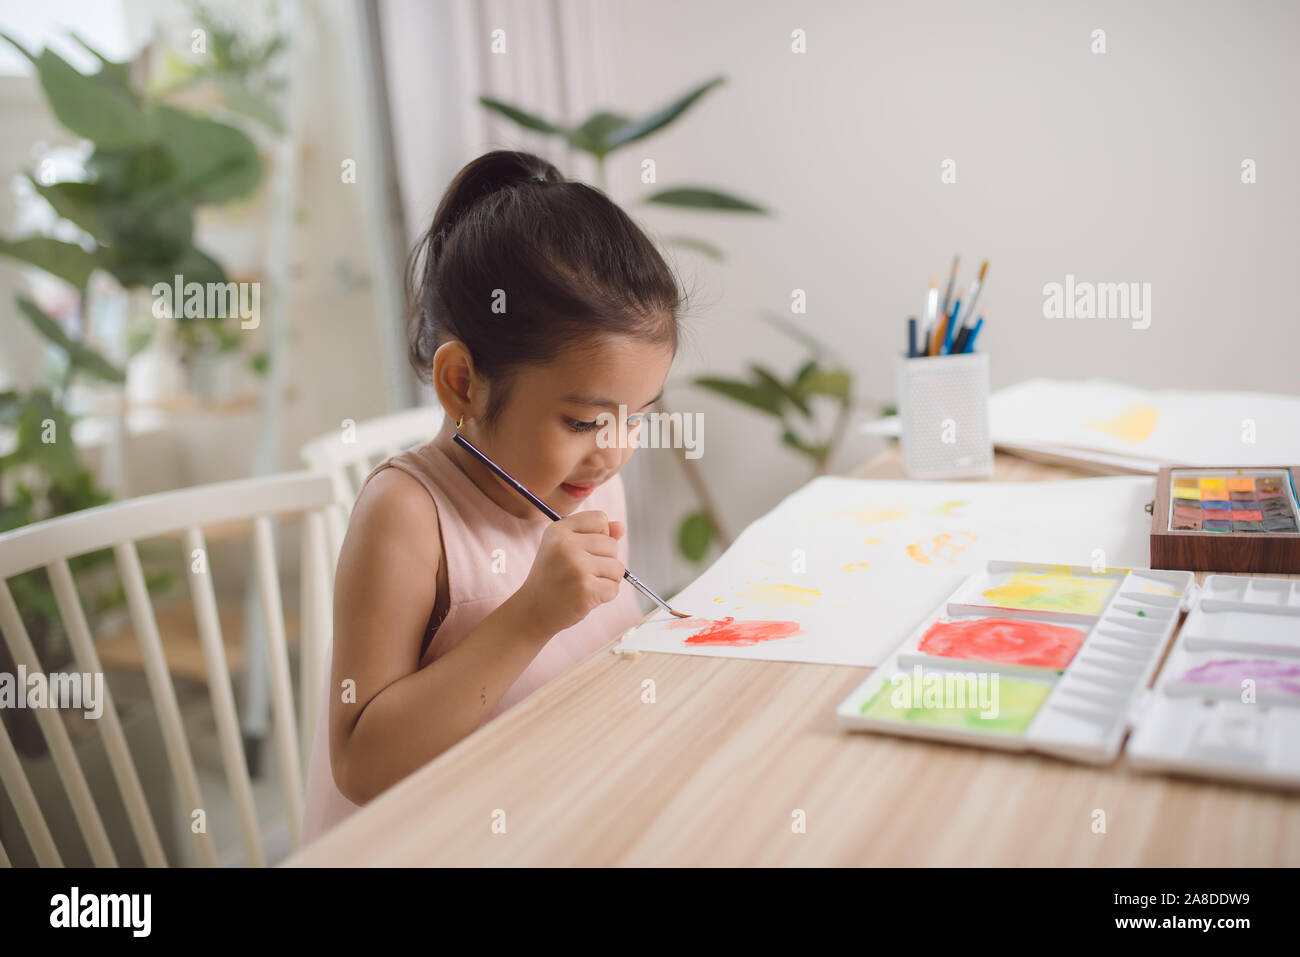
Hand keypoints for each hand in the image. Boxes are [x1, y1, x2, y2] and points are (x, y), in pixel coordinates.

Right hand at [514, 510, 625, 635]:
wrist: (533, 610)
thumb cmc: (553, 577)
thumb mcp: (565, 547)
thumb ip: (595, 534)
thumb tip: (621, 527)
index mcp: (559, 530)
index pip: (600, 519)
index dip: (600, 534)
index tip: (585, 548)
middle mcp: (566, 545)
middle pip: (612, 544)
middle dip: (605, 561)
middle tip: (581, 572)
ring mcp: (577, 567)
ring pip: (617, 567)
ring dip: (607, 579)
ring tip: (584, 584)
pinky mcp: (586, 589)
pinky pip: (614, 588)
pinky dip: (605, 595)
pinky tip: (586, 596)